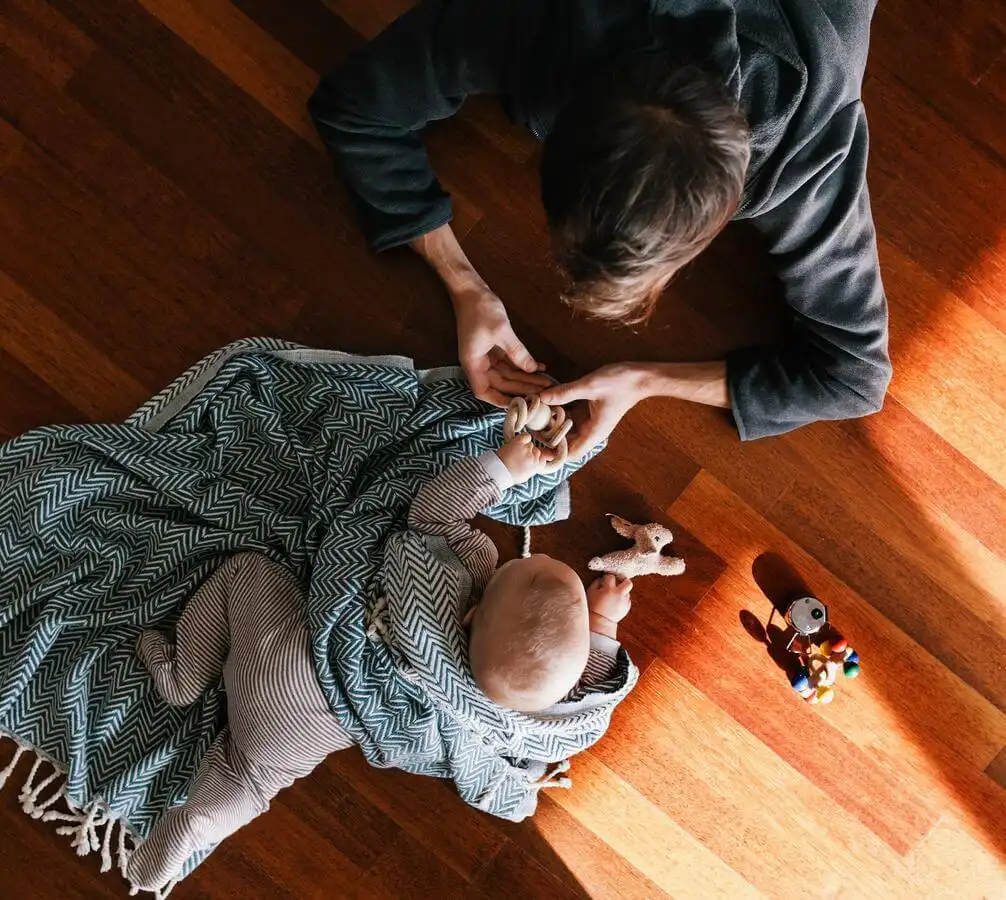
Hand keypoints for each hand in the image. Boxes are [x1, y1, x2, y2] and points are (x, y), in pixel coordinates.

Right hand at [453, 285, 551, 406]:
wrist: (470, 289)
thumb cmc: (480, 309)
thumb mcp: (501, 331)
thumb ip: (517, 352)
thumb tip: (532, 369)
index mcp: (473, 363)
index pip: (484, 391)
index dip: (500, 401)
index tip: (519, 405)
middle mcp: (478, 363)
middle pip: (500, 383)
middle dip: (521, 388)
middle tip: (543, 391)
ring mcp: (485, 356)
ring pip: (506, 373)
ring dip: (525, 377)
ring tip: (545, 381)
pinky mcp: (491, 348)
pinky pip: (508, 361)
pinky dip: (522, 364)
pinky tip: (539, 367)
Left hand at [496, 434, 553, 483]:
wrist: (497, 471)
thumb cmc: (511, 474)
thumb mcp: (527, 474)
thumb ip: (539, 465)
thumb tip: (551, 456)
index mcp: (536, 467)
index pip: (542, 458)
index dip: (534, 459)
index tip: (526, 462)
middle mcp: (533, 458)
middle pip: (536, 450)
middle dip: (529, 453)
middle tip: (518, 458)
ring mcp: (526, 450)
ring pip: (530, 444)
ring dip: (523, 447)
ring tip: (513, 454)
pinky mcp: (518, 443)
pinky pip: (526, 436)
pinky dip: (523, 438)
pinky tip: (517, 444)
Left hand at [539, 364, 647, 458]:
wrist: (640, 376)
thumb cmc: (620, 383)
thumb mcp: (590, 386)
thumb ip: (565, 392)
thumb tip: (542, 398)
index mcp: (594, 432)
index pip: (570, 453)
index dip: (554, 455)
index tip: (537, 450)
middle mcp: (590, 430)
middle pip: (565, 442)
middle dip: (547, 438)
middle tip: (529, 429)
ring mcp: (588, 420)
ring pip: (565, 428)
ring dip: (551, 423)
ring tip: (534, 416)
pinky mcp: (587, 410)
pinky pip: (569, 415)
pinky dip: (558, 412)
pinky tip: (546, 403)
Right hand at [587, 573, 633, 623]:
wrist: (599, 622)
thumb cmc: (593, 607)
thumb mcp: (591, 592)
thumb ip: (597, 582)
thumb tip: (602, 579)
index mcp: (609, 589)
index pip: (611, 577)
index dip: (607, 577)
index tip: (605, 579)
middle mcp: (619, 594)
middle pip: (628, 582)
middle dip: (623, 579)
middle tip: (618, 580)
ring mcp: (624, 601)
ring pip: (628, 591)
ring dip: (622, 591)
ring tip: (614, 594)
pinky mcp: (627, 608)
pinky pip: (627, 600)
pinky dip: (623, 599)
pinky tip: (616, 602)